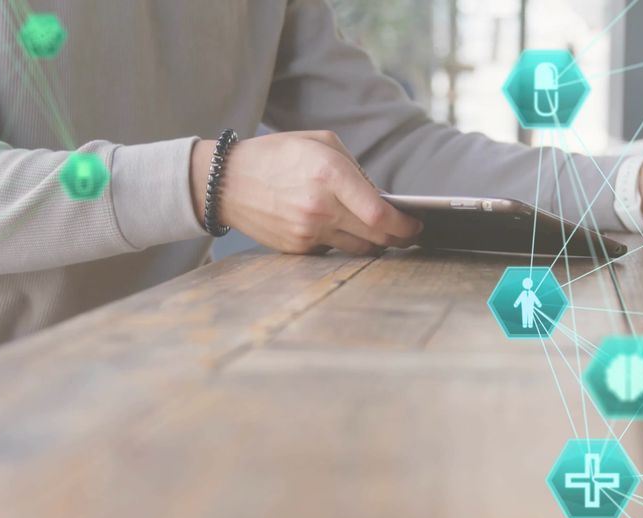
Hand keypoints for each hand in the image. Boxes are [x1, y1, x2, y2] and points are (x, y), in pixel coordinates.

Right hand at [190, 131, 421, 254]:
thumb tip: (383, 199)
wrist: (226, 182)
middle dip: (399, 237)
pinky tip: (340, 228)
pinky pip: (334, 250)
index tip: (416, 224)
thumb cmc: (278, 155)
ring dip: (375, 243)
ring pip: (360, 249)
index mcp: (330, 174)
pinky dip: (344, 242)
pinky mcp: (297, 248)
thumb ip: (356, 170)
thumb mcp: (321, 143)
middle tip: (408, 233)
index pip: (380, 214)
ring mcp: (308, 231)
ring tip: (380, 232)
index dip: (405, 225)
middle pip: (377, 237)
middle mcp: (321, 207)